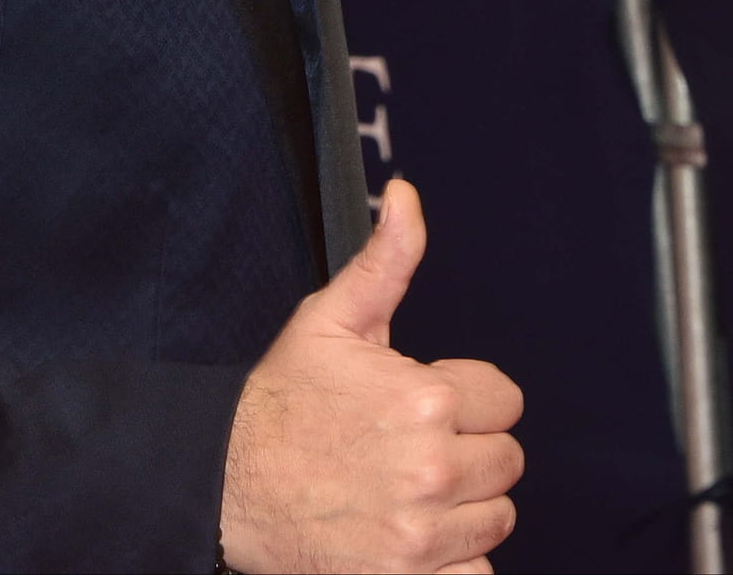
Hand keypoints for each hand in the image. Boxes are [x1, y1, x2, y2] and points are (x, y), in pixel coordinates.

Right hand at [220, 180, 522, 573]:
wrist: (228, 483)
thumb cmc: (284, 400)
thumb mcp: (332, 317)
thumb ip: (387, 258)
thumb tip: (408, 196)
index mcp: (425, 399)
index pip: (505, 400)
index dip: (466, 397)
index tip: (424, 401)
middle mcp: (432, 469)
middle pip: (506, 461)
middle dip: (468, 449)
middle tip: (411, 443)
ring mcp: (422, 535)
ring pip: (496, 518)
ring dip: (463, 506)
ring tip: (408, 486)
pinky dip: (453, 562)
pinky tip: (412, 533)